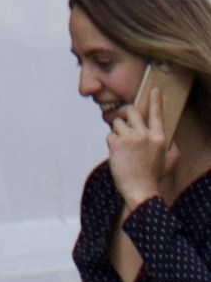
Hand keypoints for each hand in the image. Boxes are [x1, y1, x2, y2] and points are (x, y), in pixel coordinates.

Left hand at [110, 82, 182, 208]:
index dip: (156, 101)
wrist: (140, 191)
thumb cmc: (153, 178)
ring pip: (117, 123)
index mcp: (159, 139)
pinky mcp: (116, 143)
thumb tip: (171, 139)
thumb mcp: (168, 164)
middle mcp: (145, 135)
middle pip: (130, 110)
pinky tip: (118, 155)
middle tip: (124, 121)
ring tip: (123, 148)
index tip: (155, 89)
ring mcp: (130, 138)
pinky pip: (110, 135)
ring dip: (118, 133)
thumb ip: (171, 149)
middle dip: (125, 113)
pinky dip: (112, 143)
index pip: (157, 115)